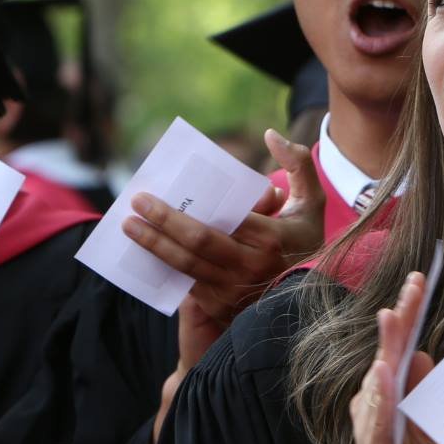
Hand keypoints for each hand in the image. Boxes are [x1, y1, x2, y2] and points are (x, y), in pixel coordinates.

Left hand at [126, 130, 323, 335]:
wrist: (305, 297)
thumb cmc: (303, 241)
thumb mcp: (313, 202)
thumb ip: (299, 164)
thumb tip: (270, 136)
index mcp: (270, 238)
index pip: (222, 220)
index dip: (182, 211)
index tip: (152, 195)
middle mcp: (250, 267)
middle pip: (197, 242)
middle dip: (161, 222)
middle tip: (135, 204)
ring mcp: (234, 291)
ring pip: (186, 266)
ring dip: (153, 246)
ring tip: (130, 227)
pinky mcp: (220, 306)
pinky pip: (186, 283)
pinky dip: (164, 265)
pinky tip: (145, 251)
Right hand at [342, 271, 443, 443]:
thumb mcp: (429, 423)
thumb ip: (425, 389)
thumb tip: (424, 353)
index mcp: (392, 393)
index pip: (401, 347)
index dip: (408, 315)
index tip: (417, 282)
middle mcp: (376, 403)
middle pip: (388, 354)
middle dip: (399, 319)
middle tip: (411, 286)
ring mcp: (370, 426)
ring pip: (378, 383)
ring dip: (386, 349)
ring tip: (393, 317)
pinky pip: (377, 423)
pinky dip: (379, 400)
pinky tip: (383, 377)